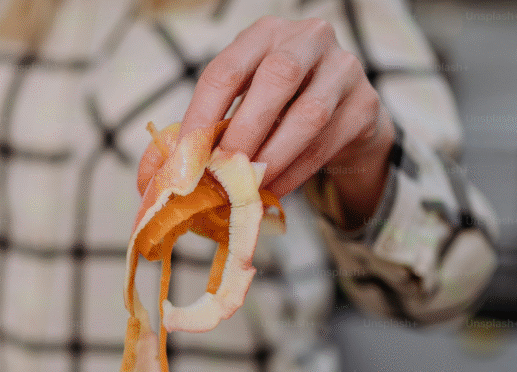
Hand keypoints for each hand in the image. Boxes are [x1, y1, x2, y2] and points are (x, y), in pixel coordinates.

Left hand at [180, 16, 395, 222]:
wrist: (341, 121)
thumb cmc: (275, 114)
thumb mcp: (234, 114)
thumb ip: (195, 140)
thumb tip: (150, 181)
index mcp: (262, 36)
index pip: (225, 70)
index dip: (202, 116)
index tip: (185, 158)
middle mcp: (307, 39)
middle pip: (276, 79)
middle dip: (243, 133)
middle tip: (221, 173)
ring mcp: (343, 68)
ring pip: (309, 114)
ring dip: (272, 157)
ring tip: (247, 187)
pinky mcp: (366, 104)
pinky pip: (328, 142)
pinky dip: (296, 172)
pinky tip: (273, 190)